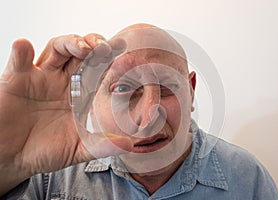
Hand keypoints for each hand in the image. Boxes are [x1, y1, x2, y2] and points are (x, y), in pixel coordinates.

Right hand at [0, 34, 131, 194]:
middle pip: (81, 53)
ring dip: (70, 43)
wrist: (12, 158)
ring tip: (82, 48)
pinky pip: (19, 61)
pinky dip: (22, 52)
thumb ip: (101, 146)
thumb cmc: (45, 150)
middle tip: (105, 48)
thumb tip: (128, 144)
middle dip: (94, 45)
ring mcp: (41, 78)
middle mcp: (63, 80)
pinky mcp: (17, 80)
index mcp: (81, 93)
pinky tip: (25, 48)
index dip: (110, 59)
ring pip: (56, 49)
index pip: (99, 69)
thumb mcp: (77, 149)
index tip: (123, 50)